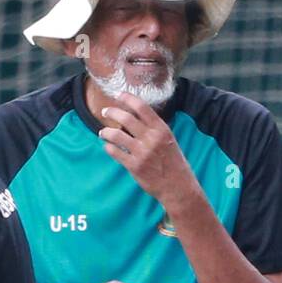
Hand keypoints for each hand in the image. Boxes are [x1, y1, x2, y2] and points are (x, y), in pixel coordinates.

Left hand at [97, 92, 203, 212]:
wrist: (178, 188)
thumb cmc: (174, 164)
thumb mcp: (169, 141)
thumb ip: (154, 129)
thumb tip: (136, 118)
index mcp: (162, 130)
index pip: (142, 107)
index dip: (128, 98)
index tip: (119, 95)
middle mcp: (152, 139)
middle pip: (126, 118)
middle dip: (112, 112)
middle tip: (105, 111)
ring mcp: (142, 153)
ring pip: (116, 135)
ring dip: (106, 131)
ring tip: (103, 132)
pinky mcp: (134, 166)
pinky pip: (115, 152)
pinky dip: (108, 147)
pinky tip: (108, 147)